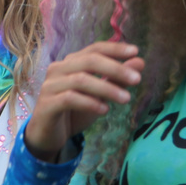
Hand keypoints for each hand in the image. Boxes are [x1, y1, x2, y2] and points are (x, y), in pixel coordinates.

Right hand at [23, 42, 142, 160]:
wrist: (49, 135)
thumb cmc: (75, 112)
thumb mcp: (100, 96)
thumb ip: (117, 79)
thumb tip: (139, 61)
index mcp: (71, 63)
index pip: (94, 49)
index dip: (114, 49)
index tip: (136, 51)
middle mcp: (58, 69)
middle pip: (89, 61)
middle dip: (115, 68)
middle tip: (137, 79)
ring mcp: (50, 86)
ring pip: (81, 80)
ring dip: (106, 88)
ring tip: (126, 99)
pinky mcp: (46, 104)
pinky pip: (70, 98)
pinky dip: (90, 103)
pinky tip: (104, 110)